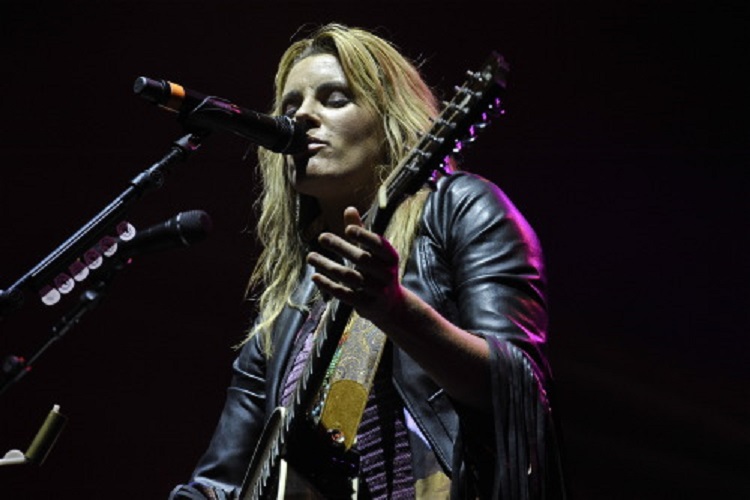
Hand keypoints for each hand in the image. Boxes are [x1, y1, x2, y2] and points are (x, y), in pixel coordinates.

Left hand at [306, 206, 403, 323]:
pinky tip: (315, 276)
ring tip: (310, 256)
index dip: (365, 237)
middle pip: (362, 260)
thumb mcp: (374, 253)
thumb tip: (349, 208)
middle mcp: (387, 274)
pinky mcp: (366, 306)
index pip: (379, 245)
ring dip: (328, 266)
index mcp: (391, 257)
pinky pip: (345, 294)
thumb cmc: (378, 271)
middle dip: (340, 247)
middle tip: (321, 237)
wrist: (390, 306)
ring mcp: (377, 291)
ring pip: (349, 277)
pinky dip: (329, 285)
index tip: (347, 229)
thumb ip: (361, 232)